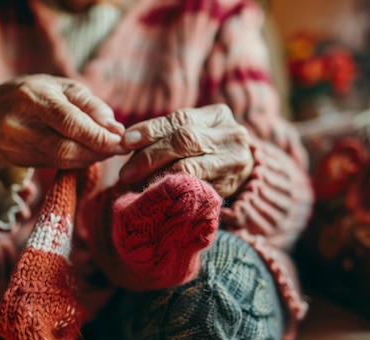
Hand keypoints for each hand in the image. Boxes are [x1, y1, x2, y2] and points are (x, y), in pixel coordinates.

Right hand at [0, 74, 127, 169]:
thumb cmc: (34, 93)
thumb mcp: (62, 87)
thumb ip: (91, 106)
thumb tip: (116, 130)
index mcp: (32, 97)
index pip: (69, 122)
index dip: (98, 136)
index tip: (121, 141)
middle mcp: (18, 123)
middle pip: (65, 147)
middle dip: (97, 151)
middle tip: (119, 148)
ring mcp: (13, 145)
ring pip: (60, 160)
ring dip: (89, 158)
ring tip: (106, 150)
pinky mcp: (15, 160)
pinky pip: (52, 165)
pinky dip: (74, 162)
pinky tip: (86, 154)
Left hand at [119, 104, 253, 196]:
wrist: (243, 172)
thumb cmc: (206, 149)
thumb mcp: (193, 132)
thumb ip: (166, 134)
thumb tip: (126, 143)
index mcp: (218, 115)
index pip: (179, 120)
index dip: (150, 130)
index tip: (126, 141)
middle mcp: (231, 135)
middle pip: (185, 141)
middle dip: (150, 156)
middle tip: (126, 172)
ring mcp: (234, 162)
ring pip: (190, 167)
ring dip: (158, 176)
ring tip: (136, 184)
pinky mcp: (231, 187)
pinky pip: (195, 189)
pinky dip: (173, 191)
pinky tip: (157, 193)